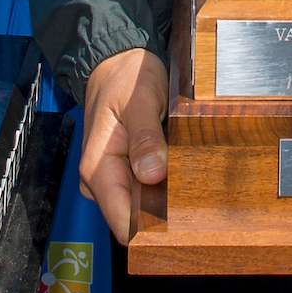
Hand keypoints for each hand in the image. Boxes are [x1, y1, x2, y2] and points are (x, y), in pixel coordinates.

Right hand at [79, 47, 168, 244]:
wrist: (116, 62)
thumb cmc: (125, 77)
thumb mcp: (140, 100)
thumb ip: (145, 137)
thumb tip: (152, 174)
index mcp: (98, 168)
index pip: (122, 222)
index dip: (151, 230)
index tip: (180, 224)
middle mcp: (101, 180)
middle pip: (134, 219)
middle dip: (163, 214)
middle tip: (193, 195)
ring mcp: (113, 178)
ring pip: (142, 207)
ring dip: (165, 200)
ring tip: (187, 178)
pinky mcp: (125, 173)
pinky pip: (145, 192)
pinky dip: (162, 187)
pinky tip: (177, 171)